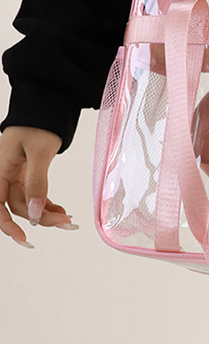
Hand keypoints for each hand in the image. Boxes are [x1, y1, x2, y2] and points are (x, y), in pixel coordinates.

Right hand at [0, 127, 76, 246]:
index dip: (8, 225)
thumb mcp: (39, 152)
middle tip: (64, 223)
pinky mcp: (27, 172)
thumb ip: (36, 183)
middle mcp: (5, 174)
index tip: (25, 238)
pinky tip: (61, 210)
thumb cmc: (39, 123)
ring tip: (67, 219)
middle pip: (18, 206)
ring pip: (28, 202)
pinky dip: (47, 202)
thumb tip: (35, 213)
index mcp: (1, 169)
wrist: (46, 104)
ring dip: (47, 211)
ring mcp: (16, 174)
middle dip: (40, 217)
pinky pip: (34, 194)